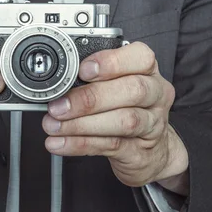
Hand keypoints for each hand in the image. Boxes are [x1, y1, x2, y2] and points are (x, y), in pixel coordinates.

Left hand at [42, 42, 189, 195]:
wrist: (153, 153)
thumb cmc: (131, 111)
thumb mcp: (119, 88)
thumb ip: (96, 80)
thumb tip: (59, 81)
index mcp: (149, 73)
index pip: (141, 58)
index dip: (112, 62)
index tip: (83, 70)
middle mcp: (156, 96)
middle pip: (134, 91)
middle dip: (91, 97)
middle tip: (60, 105)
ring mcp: (152, 125)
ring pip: (125, 121)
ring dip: (82, 124)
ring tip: (55, 125)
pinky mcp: (140, 152)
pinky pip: (111, 146)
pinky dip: (81, 144)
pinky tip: (60, 142)